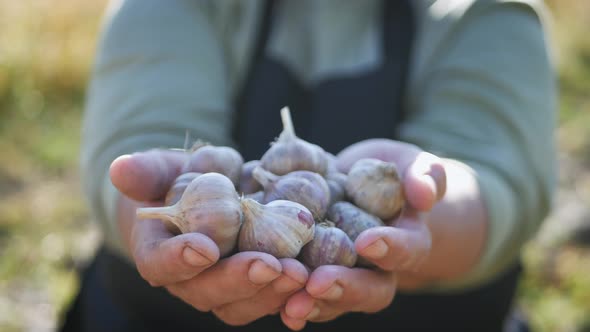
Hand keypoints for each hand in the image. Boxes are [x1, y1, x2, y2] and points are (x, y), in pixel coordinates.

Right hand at [110, 149, 308, 325]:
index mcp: (160, 252)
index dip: (178, 260)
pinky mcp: (256, 287)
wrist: (210, 197)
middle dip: (239, 281)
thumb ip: (148, 171)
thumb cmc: (182, 180)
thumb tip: (120, 169)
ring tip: (301, 273)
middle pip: (208, 293)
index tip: (204, 248)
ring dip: (272, 293)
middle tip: (270, 266)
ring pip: (243, 304)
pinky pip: (273, 299)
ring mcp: (224, 288)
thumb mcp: (167, 168)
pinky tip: (317, 283)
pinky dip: (294, 296)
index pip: (159, 265)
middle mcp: (190, 280)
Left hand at [279, 138, 446, 329]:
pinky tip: (266, 297)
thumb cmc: (392, 172)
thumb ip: (426, 175)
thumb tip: (423, 195)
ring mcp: (344, 275)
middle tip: (318, 283)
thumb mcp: (413, 165)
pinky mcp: (313, 273)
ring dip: (310, 303)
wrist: (359, 183)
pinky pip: (301, 292)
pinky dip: (283, 296)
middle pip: (367, 289)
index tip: (368, 241)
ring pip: (331, 300)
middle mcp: (376, 269)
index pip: (406, 250)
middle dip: (342, 287)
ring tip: (289, 304)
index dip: (390, 248)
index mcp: (407, 243)